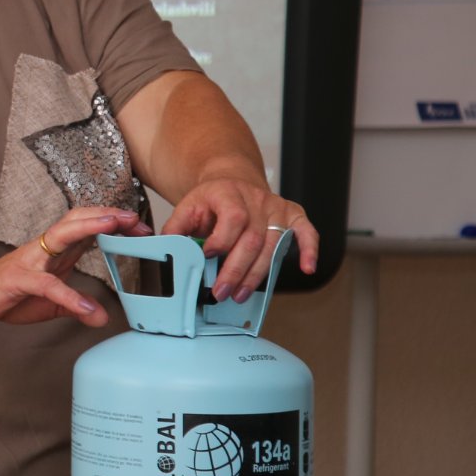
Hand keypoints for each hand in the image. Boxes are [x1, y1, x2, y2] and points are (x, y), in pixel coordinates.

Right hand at [0, 207, 148, 327]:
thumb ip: (75, 305)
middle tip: (136, 219)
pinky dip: (70, 296)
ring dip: (90, 227)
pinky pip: (47, 285)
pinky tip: (88, 309)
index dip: (113, 222)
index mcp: (54, 250)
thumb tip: (102, 318)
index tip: (140, 227)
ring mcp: (31, 261)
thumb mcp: (49, 301)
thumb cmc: (8, 292)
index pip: (86, 226)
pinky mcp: (18, 279)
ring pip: (62, 235)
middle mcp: (44, 248)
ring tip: (116, 226)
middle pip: (78, 219)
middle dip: (108, 215)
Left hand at [159, 175, 318, 301]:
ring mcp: (276, 207)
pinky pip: (306, 231)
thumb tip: (165, 251)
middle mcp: (255, 199)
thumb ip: (175, 229)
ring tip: (241, 294)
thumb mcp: (187, 208)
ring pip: (273, 244)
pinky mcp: (292, 214)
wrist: (231, 181)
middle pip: (252, 238)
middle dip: (236, 270)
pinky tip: (307, 268)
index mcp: (227, 193)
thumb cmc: (210, 201)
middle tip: (222, 292)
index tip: (208, 256)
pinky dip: (310, 250)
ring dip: (258, 274)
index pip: (233, 216)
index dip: (222, 239)